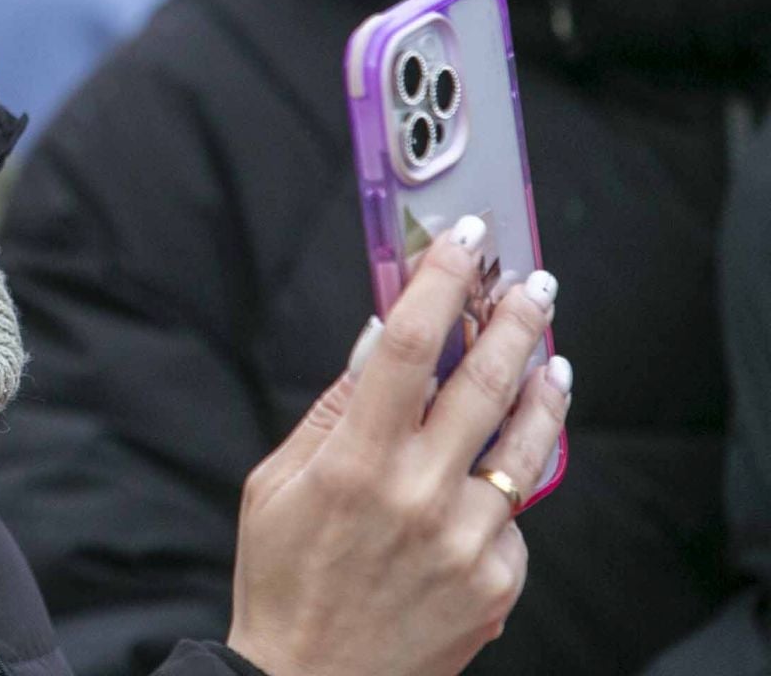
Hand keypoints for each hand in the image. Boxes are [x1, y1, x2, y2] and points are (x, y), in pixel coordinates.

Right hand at [225, 217, 571, 675]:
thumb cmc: (283, 577)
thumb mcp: (278, 482)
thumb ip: (333, 408)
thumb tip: (376, 338)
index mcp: (355, 463)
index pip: (406, 347)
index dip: (440, 284)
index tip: (465, 244)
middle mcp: (419, 497)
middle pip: (484, 382)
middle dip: (514, 320)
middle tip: (532, 285)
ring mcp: (467, 544)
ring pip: (525, 447)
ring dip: (543, 391)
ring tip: (550, 359)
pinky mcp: (496, 584)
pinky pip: (513, 517)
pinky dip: (506, 487)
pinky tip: (491, 477)